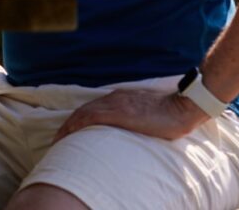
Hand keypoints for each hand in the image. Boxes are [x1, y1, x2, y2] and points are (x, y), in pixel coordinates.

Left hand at [53, 88, 208, 143]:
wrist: (181, 108)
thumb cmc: (168, 114)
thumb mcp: (145, 113)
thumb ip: (133, 116)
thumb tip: (129, 127)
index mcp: (120, 98)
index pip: (92, 109)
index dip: (77, 120)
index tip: (68, 132)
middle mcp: (114, 98)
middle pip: (84, 110)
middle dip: (68, 125)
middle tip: (58, 139)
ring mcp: (117, 103)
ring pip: (84, 112)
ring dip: (69, 126)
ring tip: (59, 140)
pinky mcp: (120, 112)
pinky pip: (92, 116)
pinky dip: (79, 124)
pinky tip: (71, 133)